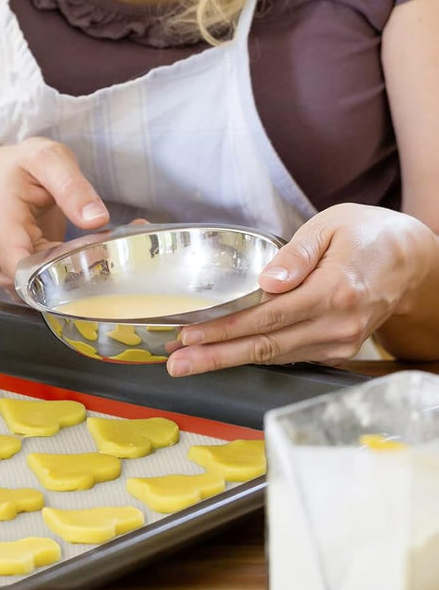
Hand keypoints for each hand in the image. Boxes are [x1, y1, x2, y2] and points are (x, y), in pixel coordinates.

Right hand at [0, 138, 107, 291]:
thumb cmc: (21, 168)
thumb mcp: (47, 159)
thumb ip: (71, 186)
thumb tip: (97, 219)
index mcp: (1, 223)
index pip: (19, 268)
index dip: (56, 274)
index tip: (92, 259)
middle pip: (37, 284)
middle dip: (77, 272)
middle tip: (111, 249)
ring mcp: (9, 270)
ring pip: (45, 291)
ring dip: (77, 276)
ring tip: (102, 247)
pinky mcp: (25, 277)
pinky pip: (48, 288)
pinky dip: (72, 278)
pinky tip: (89, 255)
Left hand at [164, 204, 435, 375]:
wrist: (411, 259)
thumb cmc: (367, 234)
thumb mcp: (330, 226)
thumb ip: (296, 254)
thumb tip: (267, 280)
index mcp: (333, 292)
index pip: (266, 318)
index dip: (225, 329)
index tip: (190, 334)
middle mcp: (337, 324)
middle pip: (266, 347)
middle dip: (216, 357)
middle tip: (177, 363)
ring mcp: (340, 341)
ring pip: (275, 357)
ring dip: (229, 359)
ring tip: (189, 361)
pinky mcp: (338, 348)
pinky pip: (290, 354)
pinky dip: (255, 356)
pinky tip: (225, 353)